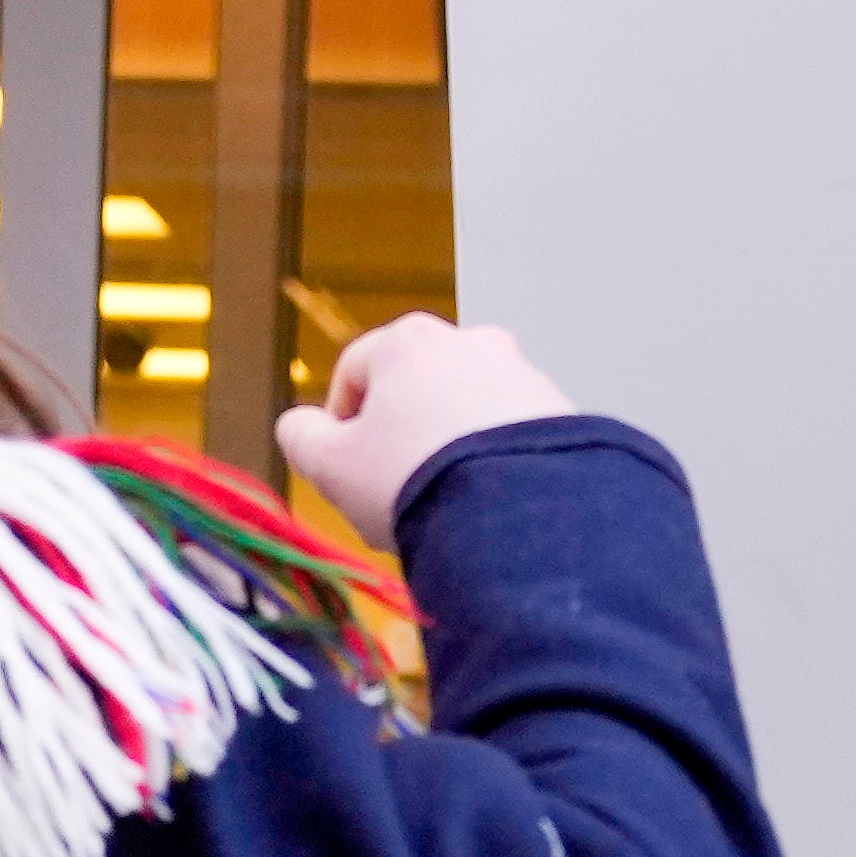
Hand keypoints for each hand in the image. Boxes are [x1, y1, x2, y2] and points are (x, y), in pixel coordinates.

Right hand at [277, 318, 575, 547]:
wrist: (513, 516)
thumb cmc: (410, 481)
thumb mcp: (330, 466)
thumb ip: (301, 437)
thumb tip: (298, 426)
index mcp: (406, 342)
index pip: (354, 370)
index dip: (339, 421)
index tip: (341, 466)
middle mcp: (467, 341)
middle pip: (414, 386)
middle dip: (400, 431)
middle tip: (392, 486)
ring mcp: (519, 372)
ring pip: (464, 407)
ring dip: (447, 444)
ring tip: (443, 499)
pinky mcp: (558, 411)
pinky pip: (508, 432)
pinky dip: (492, 458)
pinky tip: (483, 500)